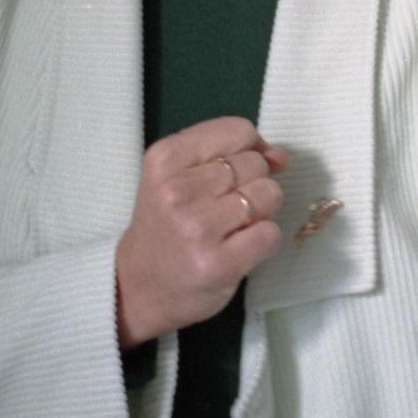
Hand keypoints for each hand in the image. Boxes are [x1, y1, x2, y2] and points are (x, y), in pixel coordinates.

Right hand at [115, 116, 287, 349]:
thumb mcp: (177, 174)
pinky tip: (238, 247)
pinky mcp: (218, 263)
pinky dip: (263, 240)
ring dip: (260, 211)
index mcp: (165, 158)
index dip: (250, 148)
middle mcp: (178, 190)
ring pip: (267, 194)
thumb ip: (227, 153)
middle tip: (223, 207)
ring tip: (232, 226)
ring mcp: (198, 228)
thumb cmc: (163, 225)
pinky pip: (270, 233)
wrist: (138, 286)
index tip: (236, 171)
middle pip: (255, 163)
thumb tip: (279, 156)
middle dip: (251, 182)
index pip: (237, 131)